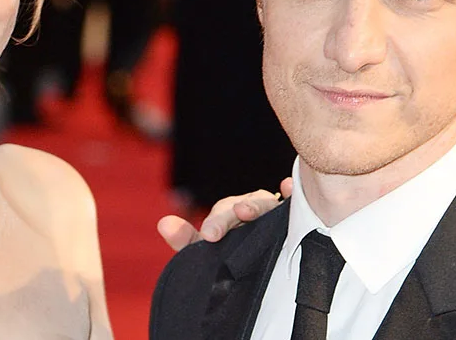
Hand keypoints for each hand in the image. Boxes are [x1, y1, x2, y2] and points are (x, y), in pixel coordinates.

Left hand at [158, 177, 291, 251]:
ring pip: (266, 204)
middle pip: (246, 204)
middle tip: (234, 217)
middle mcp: (252, 207)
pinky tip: (287, 187)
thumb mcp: (206, 251)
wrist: (254, 269)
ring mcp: (272, 212)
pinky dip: (290, 193)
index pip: (223, 211)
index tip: (209, 235)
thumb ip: (185, 239)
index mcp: (230, 212)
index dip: (216, 222)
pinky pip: (292, 204)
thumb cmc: (228, 253)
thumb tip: (163, 224)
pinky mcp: (292, 220)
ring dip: (258, 205)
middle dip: (237, 213)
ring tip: (248, 210)